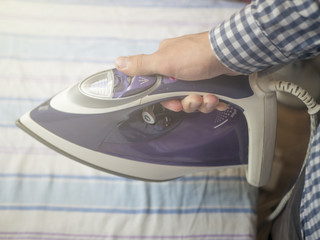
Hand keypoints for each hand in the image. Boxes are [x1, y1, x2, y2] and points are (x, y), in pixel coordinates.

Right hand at [115, 32, 237, 112]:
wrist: (231, 54)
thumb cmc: (198, 55)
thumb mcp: (165, 61)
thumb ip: (142, 65)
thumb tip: (118, 63)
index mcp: (166, 61)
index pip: (159, 87)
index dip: (167, 99)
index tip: (173, 102)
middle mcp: (181, 68)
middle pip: (178, 97)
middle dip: (187, 103)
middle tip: (194, 99)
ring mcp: (197, 75)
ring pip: (194, 100)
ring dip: (201, 103)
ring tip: (208, 97)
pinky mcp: (212, 81)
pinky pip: (207, 99)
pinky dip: (212, 101)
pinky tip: (217, 97)